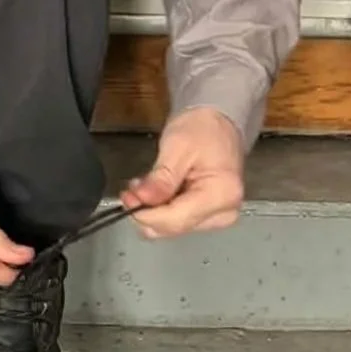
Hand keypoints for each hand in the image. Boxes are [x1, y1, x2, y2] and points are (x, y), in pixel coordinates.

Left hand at [125, 106, 245, 238]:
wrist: (218, 124)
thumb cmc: (202, 130)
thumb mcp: (177, 147)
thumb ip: (161, 178)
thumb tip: (141, 199)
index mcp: (221, 195)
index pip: (175, 220)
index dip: (145, 214)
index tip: (126, 198)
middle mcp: (224, 213)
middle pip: (173, 227)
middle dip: (146, 212)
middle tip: (132, 189)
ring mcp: (218, 218)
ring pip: (172, 228)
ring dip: (152, 210)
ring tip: (145, 185)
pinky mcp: (209, 217)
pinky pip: (177, 221)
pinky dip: (161, 209)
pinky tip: (156, 191)